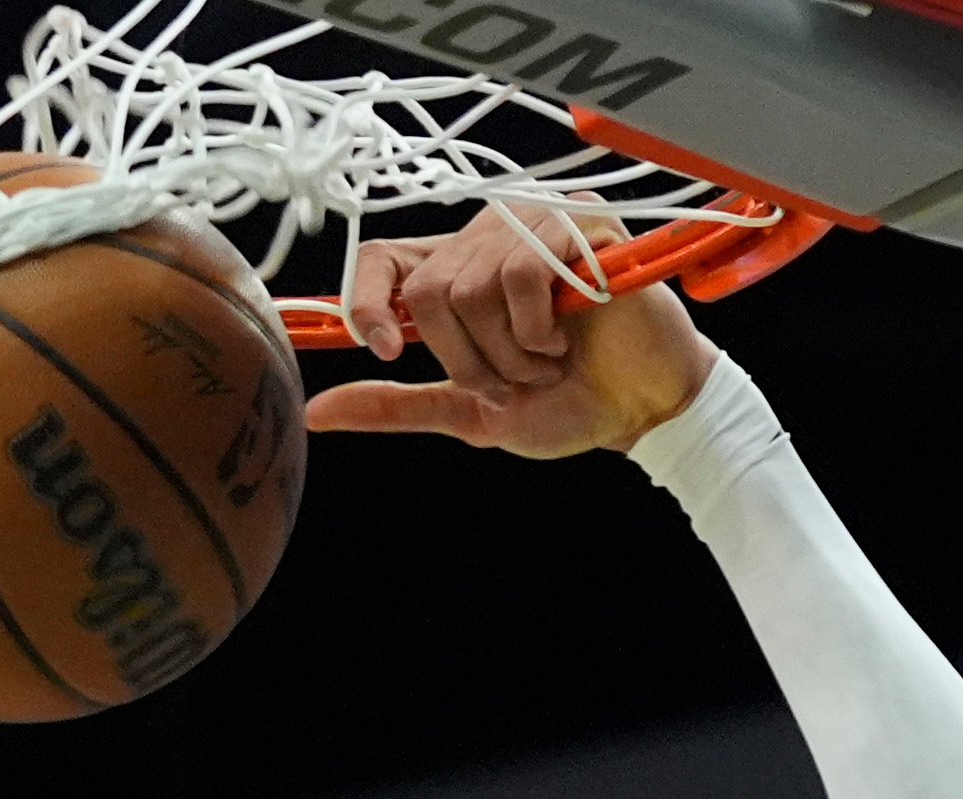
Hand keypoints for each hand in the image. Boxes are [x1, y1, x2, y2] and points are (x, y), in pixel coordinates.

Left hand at [310, 211, 717, 457]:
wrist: (644, 408)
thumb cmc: (569, 401)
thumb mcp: (469, 412)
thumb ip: (397, 405)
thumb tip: (317, 412)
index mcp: (457, 270)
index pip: (380, 259)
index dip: (365, 303)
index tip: (387, 350)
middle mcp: (487, 236)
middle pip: (427, 291)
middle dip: (468, 359)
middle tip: (515, 375)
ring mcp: (532, 224)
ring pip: (471, 288)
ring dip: (511, 351)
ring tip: (550, 358)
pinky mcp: (577, 223)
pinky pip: (521, 275)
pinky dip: (540, 329)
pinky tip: (572, 333)